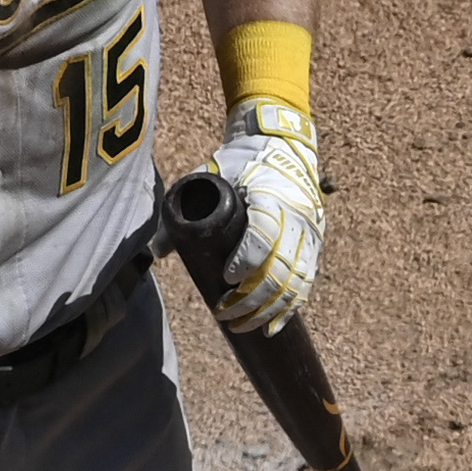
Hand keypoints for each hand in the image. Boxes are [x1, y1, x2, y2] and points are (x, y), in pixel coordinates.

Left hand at [204, 96, 323, 332]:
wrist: (281, 144)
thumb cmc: (240, 161)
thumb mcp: (211, 174)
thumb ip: (185, 207)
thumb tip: (156, 250)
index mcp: (270, 195)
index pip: (263, 234)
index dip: (246, 260)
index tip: (226, 278)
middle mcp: (296, 216)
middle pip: (279, 268)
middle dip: (251, 299)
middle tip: (224, 314)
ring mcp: (309, 232)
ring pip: (295, 281)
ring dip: (268, 310)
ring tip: (242, 326)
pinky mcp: (314, 243)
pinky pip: (306, 282)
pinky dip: (289, 308)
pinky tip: (272, 327)